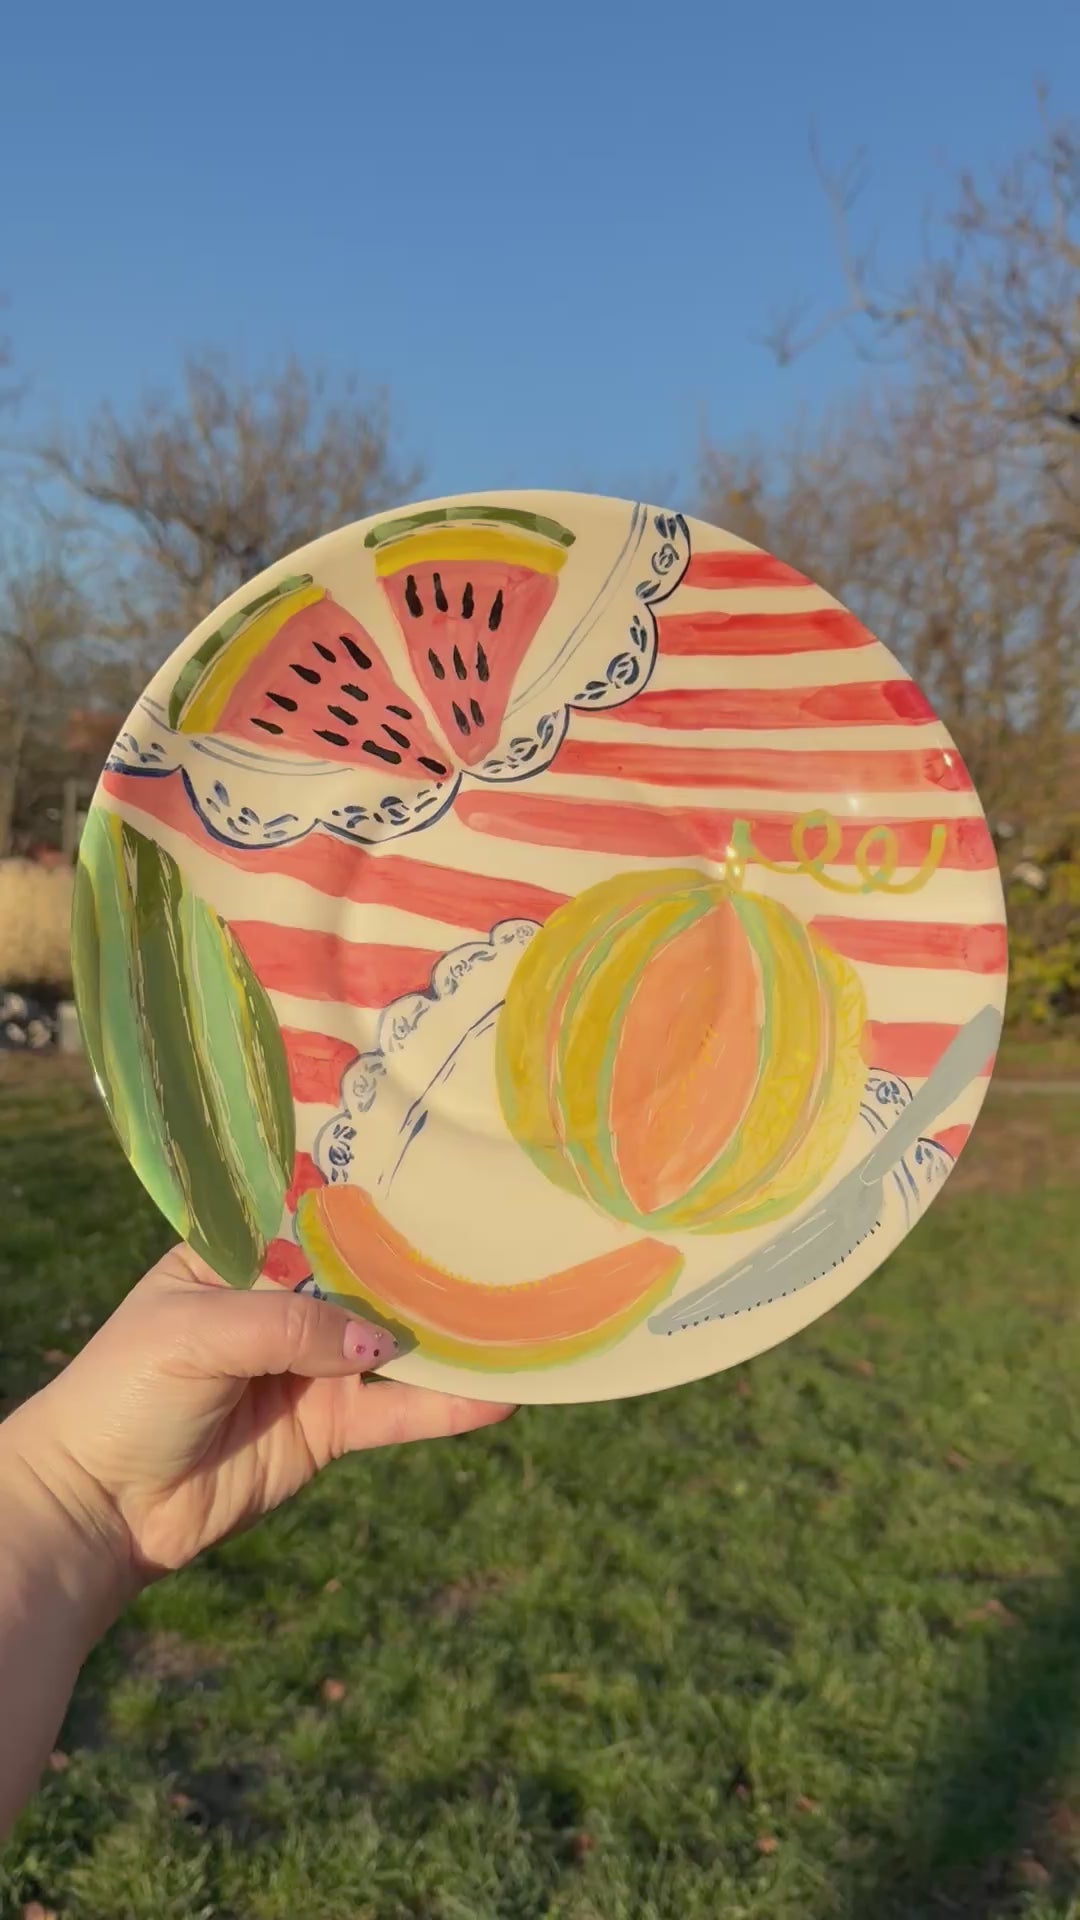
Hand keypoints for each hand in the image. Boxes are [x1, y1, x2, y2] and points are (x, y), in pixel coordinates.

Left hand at [3, 1245, 513, 1599]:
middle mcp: (282, 1304)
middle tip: (501, 1244)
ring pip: (392, 1345)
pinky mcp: (326, 1430)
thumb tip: (379, 1340)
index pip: (316, 1218)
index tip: (440, 1178)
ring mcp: (308, 1368)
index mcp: (238, 1257)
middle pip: (367, 1279)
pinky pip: (394, 1411)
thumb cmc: (122, 1395)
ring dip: (448, 1339)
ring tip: (520, 1320)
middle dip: (426, 1268)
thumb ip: (287, 1326)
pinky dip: (443, 1407)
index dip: (371, 1202)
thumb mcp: (193, 1335)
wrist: (97, 1510)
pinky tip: (496, 1398)